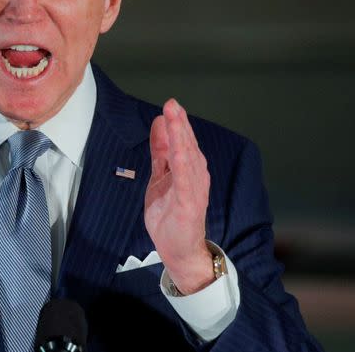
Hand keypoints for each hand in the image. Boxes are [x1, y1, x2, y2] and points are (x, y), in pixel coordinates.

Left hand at [144, 98, 213, 294]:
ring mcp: (193, 190)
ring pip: (188, 159)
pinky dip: (183, 165)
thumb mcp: (160, 176)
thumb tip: (159, 122)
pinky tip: (179, 151)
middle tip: (172, 104)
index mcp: (188, 169)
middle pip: (187, 145)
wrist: (178, 250)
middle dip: (179, 124)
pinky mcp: (189, 204)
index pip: (183, 141)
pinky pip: (185, 182)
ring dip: (182, 138)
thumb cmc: (171, 214)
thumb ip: (160, 151)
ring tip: (175, 119)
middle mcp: (195, 176)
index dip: (177, 122)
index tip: (171, 104)